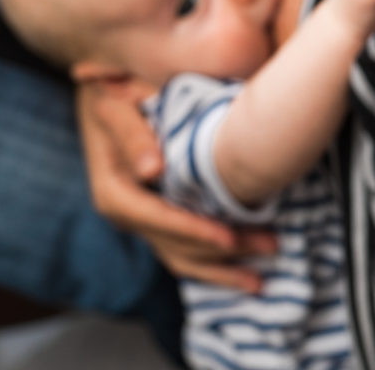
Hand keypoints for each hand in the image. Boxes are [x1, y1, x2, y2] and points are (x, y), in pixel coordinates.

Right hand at [76, 80, 276, 292]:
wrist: (104, 95)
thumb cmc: (114, 94)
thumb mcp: (115, 106)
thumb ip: (131, 134)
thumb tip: (151, 170)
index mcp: (115, 191)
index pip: (159, 220)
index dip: (195, 232)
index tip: (229, 239)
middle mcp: (128, 213)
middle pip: (177, 245)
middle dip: (224, 251)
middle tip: (270, 247)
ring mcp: (144, 220)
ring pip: (184, 256)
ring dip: (223, 269)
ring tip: (261, 279)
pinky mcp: (159, 218)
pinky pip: (186, 249)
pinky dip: (215, 261)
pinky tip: (245, 270)